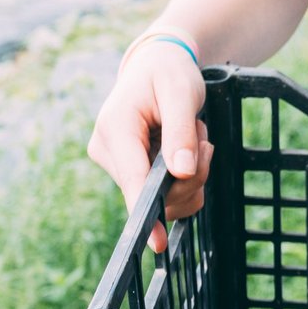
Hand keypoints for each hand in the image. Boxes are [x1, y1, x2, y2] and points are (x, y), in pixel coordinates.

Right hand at [87, 42, 210, 252]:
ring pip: (167, 197)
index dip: (146, 209)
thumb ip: (180, 132)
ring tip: (190, 135)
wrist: (158, 66)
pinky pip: (169, 195)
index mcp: (115, 128)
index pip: (132, 178)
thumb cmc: (168, 74)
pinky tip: (185, 149)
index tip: (156, 241)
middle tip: (199, 136)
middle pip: (155, 191)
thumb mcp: (180, 93)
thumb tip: (181, 173)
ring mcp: (118, 165)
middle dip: (192, 172)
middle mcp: (108, 150)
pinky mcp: (131, 173)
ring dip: (193, 173)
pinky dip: (188, 178)